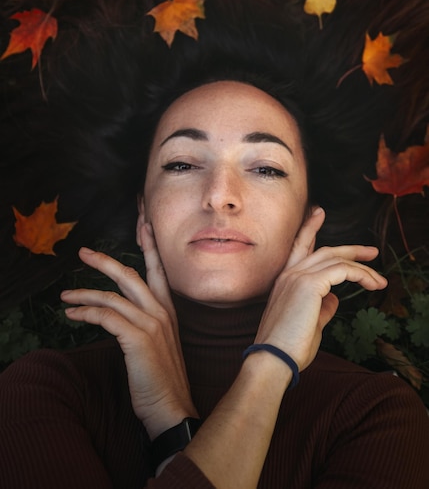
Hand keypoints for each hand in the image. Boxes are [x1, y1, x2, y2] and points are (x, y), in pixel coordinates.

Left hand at [61, 224, 196, 438]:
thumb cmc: (161, 378)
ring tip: (65, 295)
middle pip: (130, 275)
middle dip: (104, 260)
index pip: (158, 270)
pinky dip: (86, 312)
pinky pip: (105, 316)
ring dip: (84, 292)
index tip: (143, 225)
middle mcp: (161, 311)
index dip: (150, 246)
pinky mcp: (137, 338)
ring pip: (112, 295)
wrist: (171, 407)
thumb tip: (120, 312)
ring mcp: (151, 323)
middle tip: (83, 252)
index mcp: (168, 310)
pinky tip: (73, 314)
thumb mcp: (158, 344)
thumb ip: (144, 322)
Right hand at [254, 207, 386, 371]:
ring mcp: (297, 276)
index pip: (299, 247)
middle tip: (371, 251)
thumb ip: (322, 308)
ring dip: (362, 267)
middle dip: (350, 249)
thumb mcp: (308, 323)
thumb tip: (335, 299)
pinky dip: (360, 274)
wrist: (273, 358)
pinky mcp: (310, 284)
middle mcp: (289, 274)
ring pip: (336, 259)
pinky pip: (342, 270)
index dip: (310, 228)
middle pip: (324, 250)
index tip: (319, 213)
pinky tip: (372, 283)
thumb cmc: (288, 346)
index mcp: (284, 280)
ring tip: (380, 280)